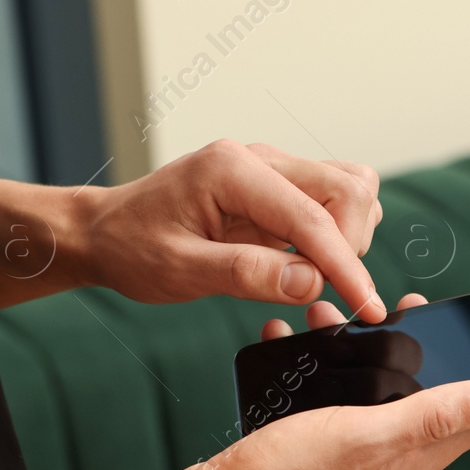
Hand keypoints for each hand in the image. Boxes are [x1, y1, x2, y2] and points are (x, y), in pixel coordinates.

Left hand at [79, 140, 387, 321]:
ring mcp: (273, 171)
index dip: (346, 266)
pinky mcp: (279, 190)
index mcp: (232, 171)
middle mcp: (260, 160)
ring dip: (349, 238)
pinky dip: (337, 237)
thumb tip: (311, 283)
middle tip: (330, 293)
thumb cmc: (132, 246)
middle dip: (352, 246)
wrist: (105, 232)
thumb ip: (246, 273)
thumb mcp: (179, 270)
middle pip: (349, 189)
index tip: (365, 308)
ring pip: (351, 190)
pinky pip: (333, 204)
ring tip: (314, 277)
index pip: (313, 217)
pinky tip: (306, 267)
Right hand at [229, 292, 469, 469]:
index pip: (464, 422)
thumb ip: (432, 416)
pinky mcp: (307, 449)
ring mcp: (344, 457)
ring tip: (327, 319)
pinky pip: (322, 399)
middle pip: (413, 399)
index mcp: (408, 463)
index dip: (468, 376)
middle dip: (402, 350)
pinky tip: (292, 346)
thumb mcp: (369, 435)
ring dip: (352, 351)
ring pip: (364, 393)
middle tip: (379, 311)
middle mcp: (383, 463)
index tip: (449, 331)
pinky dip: (313, 368)